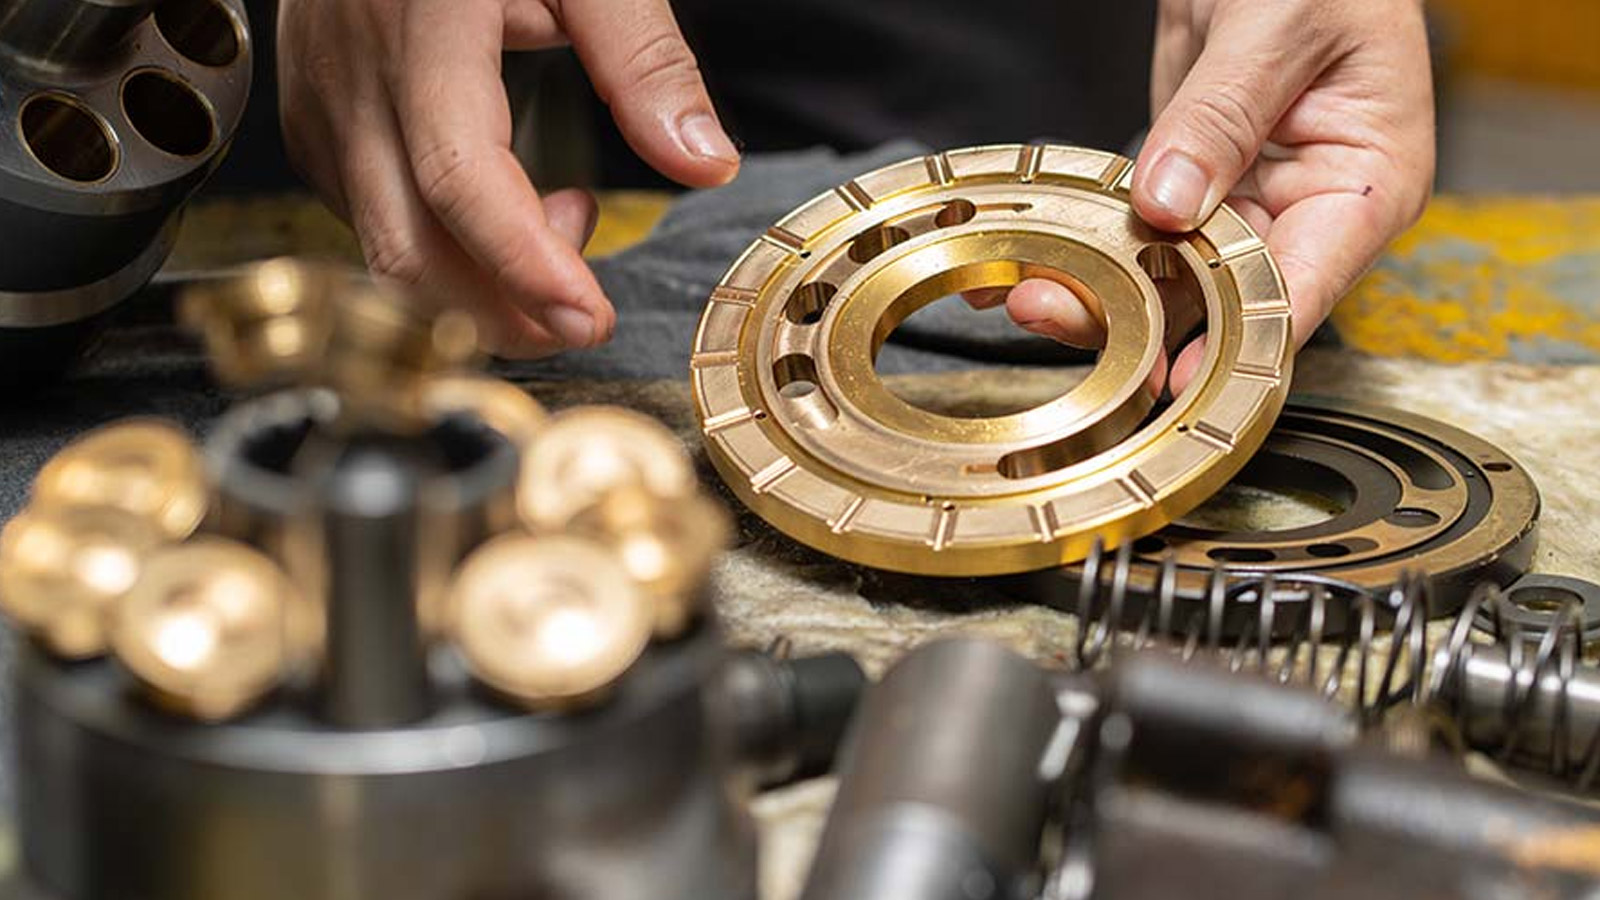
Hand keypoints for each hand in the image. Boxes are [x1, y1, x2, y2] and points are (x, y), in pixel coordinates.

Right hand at [277, 0, 739, 355]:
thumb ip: (645, 58)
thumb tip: (705, 162)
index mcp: (421, 30)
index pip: (458, 177)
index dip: (523, 264)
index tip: (589, 318)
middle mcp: (355, 81)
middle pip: (408, 250)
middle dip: (504, 315)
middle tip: (590, 317)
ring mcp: (323, 112)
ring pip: (387, 250)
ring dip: (483, 281)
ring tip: (569, 214)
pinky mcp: (316, 130)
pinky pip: (376, 222)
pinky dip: (451, 248)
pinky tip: (516, 201)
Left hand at [981, 0, 1434, 391]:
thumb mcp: (1281, 25)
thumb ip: (1224, 114)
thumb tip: (1172, 202)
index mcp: (1368, 187)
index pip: (1302, 289)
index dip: (1235, 341)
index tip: (1174, 374)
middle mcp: (1308, 210)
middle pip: (1224, 296)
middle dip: (1140, 316)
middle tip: (1057, 313)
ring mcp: (1247, 200)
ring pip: (1172, 276)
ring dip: (1103, 288)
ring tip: (1031, 295)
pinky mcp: (1194, 183)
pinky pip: (1144, 233)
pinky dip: (1094, 245)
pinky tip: (1039, 259)